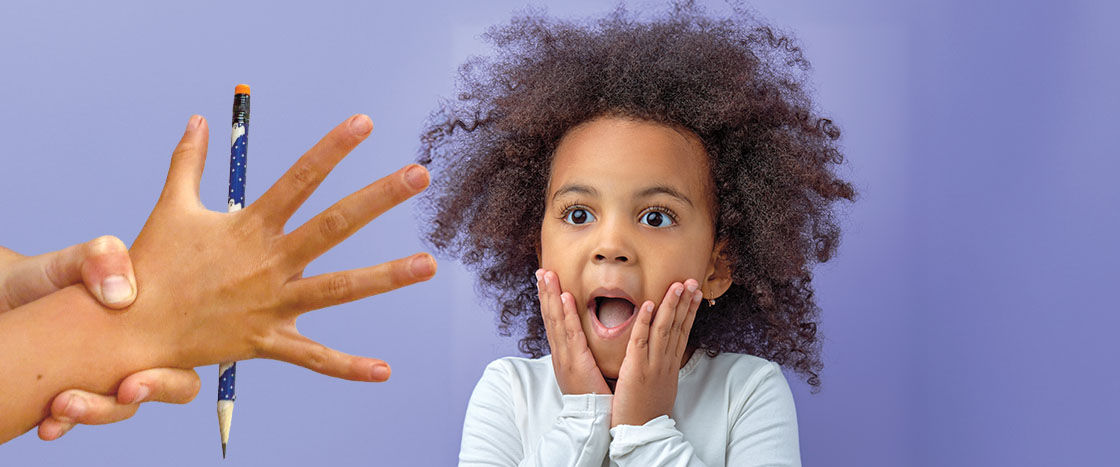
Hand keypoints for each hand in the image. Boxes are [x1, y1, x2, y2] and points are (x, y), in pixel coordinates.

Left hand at [0, 238, 200, 440]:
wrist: (4, 295)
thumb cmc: (48, 275)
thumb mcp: (80, 257)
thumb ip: (104, 258)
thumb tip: (124, 295)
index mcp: (157, 322)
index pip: (188, 356)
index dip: (172, 379)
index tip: (133, 383)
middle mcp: (140, 353)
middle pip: (169, 388)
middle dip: (148, 395)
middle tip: (120, 392)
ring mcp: (107, 377)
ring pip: (122, 408)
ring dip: (98, 413)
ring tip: (61, 405)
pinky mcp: (75, 394)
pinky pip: (80, 419)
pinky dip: (66, 424)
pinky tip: (47, 422)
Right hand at [125, 114, 435, 379]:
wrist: (129, 327)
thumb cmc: (155, 265)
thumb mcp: (173, 206)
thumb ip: (189, 161)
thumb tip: (199, 120)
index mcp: (250, 226)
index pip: (299, 178)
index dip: (332, 149)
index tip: (365, 123)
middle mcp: (269, 262)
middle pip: (333, 224)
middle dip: (378, 198)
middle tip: (420, 175)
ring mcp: (272, 303)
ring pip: (339, 289)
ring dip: (386, 277)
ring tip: (429, 265)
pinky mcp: (267, 341)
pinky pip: (313, 357)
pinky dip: (348, 367)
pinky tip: (384, 370)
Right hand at [537, 269, 610, 394]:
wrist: (589, 420)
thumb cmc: (592, 399)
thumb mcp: (583, 373)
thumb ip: (582, 357)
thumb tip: (584, 345)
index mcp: (562, 356)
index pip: (553, 323)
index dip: (548, 302)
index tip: (546, 283)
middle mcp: (559, 353)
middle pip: (549, 317)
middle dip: (544, 293)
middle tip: (541, 271)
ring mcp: (565, 357)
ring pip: (556, 320)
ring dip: (551, 296)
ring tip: (547, 276)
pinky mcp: (576, 361)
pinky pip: (571, 332)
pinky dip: (567, 314)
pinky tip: (564, 298)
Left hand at [611, 279, 701, 427]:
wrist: (642, 434)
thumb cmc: (647, 411)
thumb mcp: (661, 387)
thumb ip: (662, 368)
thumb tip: (664, 357)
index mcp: (670, 365)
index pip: (683, 331)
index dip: (689, 310)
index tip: (695, 292)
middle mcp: (665, 362)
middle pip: (678, 326)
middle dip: (685, 301)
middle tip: (692, 280)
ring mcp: (653, 365)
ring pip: (663, 329)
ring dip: (670, 305)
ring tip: (676, 285)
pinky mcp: (637, 369)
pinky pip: (641, 341)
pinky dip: (645, 321)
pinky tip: (649, 305)